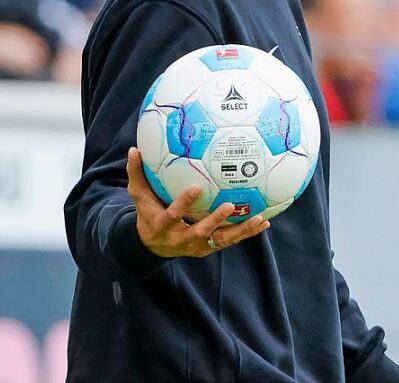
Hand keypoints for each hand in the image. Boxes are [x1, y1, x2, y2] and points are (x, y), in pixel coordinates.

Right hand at [126, 147, 269, 257]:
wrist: (152, 245)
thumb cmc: (147, 213)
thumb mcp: (138, 196)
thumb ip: (136, 174)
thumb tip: (134, 149)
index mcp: (163, 225)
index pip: (172, 215)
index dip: (183, 204)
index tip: (194, 187)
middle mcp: (181, 239)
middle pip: (200, 232)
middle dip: (215, 220)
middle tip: (229, 204)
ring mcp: (197, 246)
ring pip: (221, 240)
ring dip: (240, 231)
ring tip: (258, 219)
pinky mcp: (209, 248)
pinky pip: (230, 241)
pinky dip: (247, 232)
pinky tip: (264, 222)